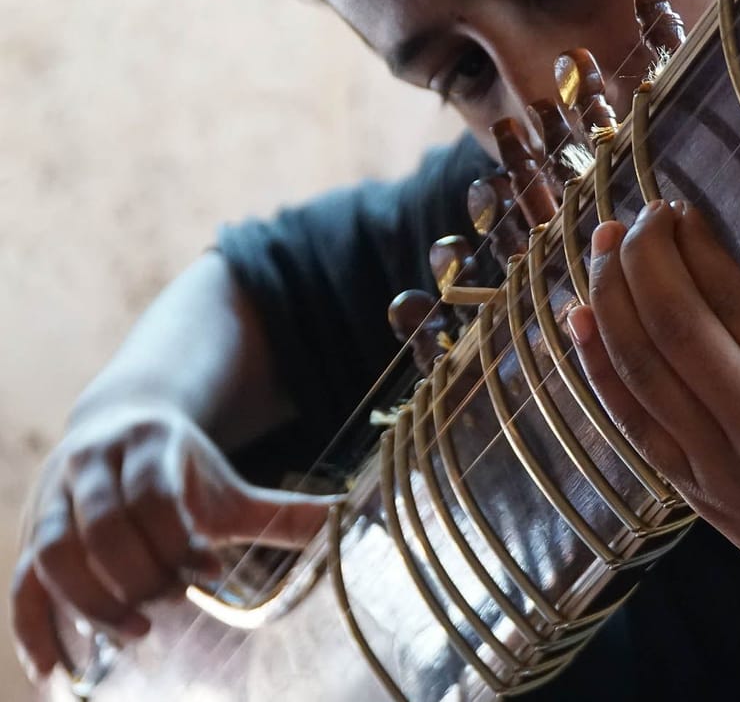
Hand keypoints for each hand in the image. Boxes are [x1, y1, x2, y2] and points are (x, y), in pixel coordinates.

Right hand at [10, 401, 338, 683]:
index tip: (208, 572)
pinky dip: (35, 629)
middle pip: (104, 525)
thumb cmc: (179, 470)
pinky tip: (59, 672)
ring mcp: (52, 497)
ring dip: (92, 600)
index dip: (178, 540)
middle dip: (140, 573)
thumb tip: (347, 518)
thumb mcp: (228, 484)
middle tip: (173, 606)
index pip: (153, 495)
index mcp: (149, 444)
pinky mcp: (28, 534)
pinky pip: (20, 584)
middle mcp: (93, 464)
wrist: (118, 426)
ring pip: (55, 551)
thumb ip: (280, 506)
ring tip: (136, 632)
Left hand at [567, 200, 739, 688]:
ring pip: (640, 370)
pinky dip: (597, 365)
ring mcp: (720, 467)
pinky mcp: (695, 493)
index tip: (680, 211)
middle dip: (642, 258)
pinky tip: (580, 320)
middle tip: (636, 217)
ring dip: (609, 300)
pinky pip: (630, 421)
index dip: (693, 246)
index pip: (735, 299)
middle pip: (675, 327)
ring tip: (601, 248)